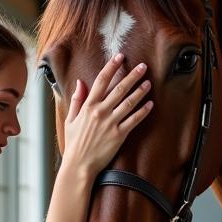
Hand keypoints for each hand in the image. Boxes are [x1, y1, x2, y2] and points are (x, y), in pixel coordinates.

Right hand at [63, 54, 152, 176]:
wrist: (79, 165)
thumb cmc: (74, 143)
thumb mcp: (71, 119)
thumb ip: (77, 100)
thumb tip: (79, 82)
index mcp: (88, 106)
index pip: (101, 81)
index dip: (111, 67)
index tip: (120, 57)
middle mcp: (100, 112)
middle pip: (119, 89)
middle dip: (132, 76)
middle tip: (143, 66)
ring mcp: (110, 123)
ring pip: (129, 103)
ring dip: (140, 92)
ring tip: (148, 83)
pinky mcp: (119, 135)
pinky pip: (134, 120)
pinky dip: (143, 112)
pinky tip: (150, 105)